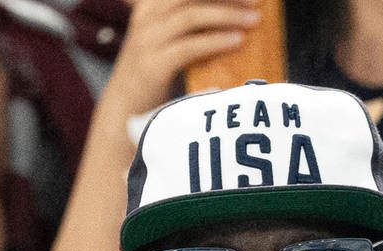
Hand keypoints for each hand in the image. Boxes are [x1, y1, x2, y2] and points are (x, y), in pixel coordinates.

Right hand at [104, 0, 261, 116]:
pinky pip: (189, 46)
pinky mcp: (152, 65)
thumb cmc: (157, 71)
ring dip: (227, 15)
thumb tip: (238, 13)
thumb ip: (193, 23)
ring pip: (190, 15)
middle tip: (256, 0)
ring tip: (254, 20)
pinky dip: (216, 41)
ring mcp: (147, 40)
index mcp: (151, 5)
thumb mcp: (169, 38)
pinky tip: (238, 41)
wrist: (126, 107)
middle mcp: (146, 16)